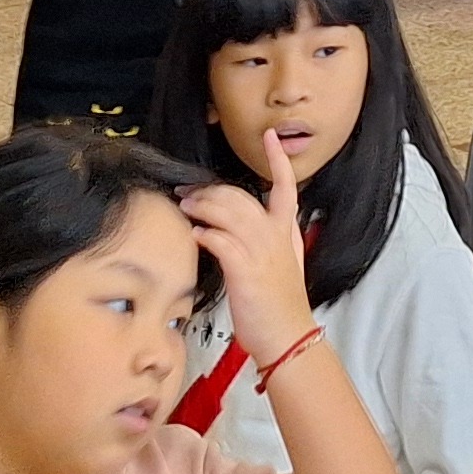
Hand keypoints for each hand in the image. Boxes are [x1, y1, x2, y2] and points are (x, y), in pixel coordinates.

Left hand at [180, 136, 316, 358]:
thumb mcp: (283, 264)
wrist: (287, 336)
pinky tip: (193, 234)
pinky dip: (205, 234)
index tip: (269, 137)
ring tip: (185, 207)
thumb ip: (268, 241)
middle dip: (210, 190)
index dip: (277, 160)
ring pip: (228, 213)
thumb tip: (244, 228)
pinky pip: (220, 241)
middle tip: (188, 193)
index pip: (285, 187)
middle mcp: (274, 236)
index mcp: (285, 232)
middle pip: (240, 196)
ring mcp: (260, 251)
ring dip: (202, 206)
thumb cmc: (280, 306)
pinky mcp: (244, 270)